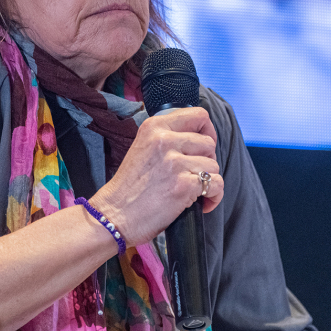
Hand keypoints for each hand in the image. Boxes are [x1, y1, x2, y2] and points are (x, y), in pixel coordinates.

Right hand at [90, 107, 224, 244]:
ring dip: (208, 180)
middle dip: (207, 160)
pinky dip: (213, 196)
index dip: (208, 131)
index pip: (199, 115)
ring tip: (194, 191)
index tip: (204, 146)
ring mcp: (175, 162)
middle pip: (209, 143)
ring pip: (213, 165)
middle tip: (194, 174)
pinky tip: (202, 203)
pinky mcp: (183, 185)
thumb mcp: (143, 147)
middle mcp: (165, 139)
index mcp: (155, 127)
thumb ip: (168, 137)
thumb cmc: (129, 187)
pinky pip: (215, 185)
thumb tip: (199, 137)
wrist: (115, 215)